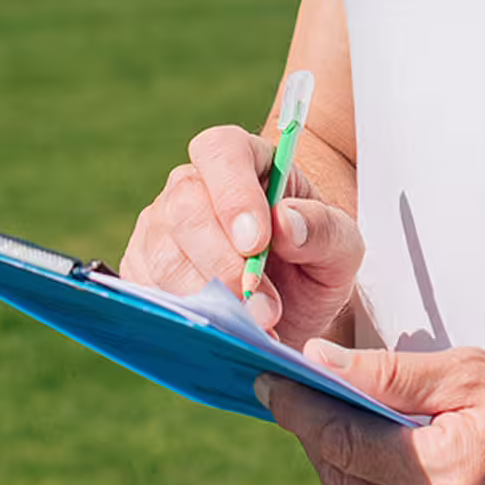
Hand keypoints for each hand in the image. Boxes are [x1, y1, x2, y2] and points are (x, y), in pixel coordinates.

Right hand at [120, 123, 363, 344]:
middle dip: (226, 264)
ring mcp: (160, 228)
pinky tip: (227, 333)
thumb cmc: (315, 262)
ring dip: (213, 299)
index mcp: (244, 160)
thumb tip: (285, 221)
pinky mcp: (142, 271)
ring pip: (165, 256)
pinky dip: (190, 319)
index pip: (221, 151)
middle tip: (266, 307)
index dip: (234, 194)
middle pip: (185, 207)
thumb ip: (323, 228)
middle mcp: (192, 186)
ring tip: (257, 325)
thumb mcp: (342, 248)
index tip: (257, 243)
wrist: (294, 308)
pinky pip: (151, 293)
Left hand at [260, 342, 484, 484]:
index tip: (267, 381)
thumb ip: (388, 375)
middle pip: (345, 482)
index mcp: (447, 477)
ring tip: (364, 424)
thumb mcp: (471, 372)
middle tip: (306, 394)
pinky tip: (409, 466)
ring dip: (357, 469)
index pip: (341, 444)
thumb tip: (316, 364)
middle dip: (320, 436)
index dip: (298, 410)